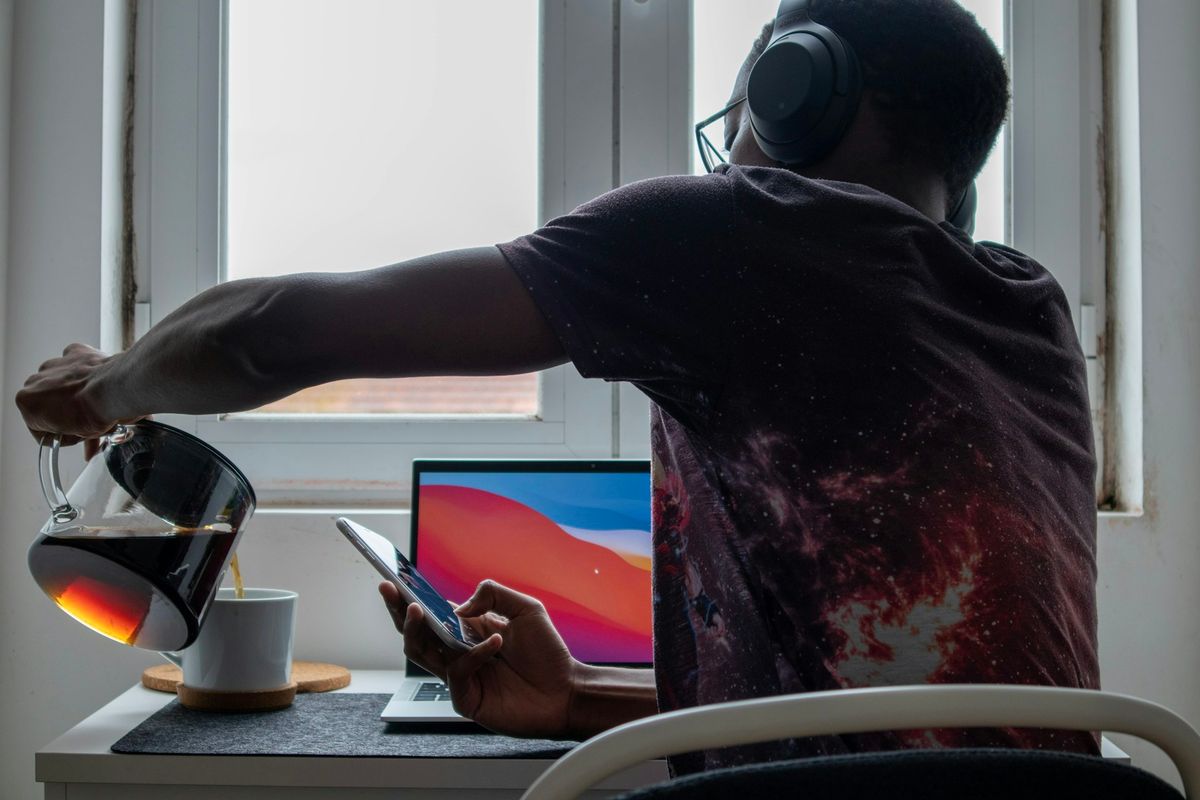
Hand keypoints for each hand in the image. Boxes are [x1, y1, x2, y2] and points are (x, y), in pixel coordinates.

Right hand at [16, 343, 129, 448]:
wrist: (113, 391)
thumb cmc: (93, 413)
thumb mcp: (77, 436)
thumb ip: (68, 433)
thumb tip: (77, 434)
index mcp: (26, 402)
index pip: (38, 425)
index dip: (57, 433)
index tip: (72, 435)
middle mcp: (35, 380)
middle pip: (48, 401)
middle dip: (64, 410)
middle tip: (85, 419)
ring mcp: (54, 364)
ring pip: (60, 381)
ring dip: (72, 389)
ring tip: (93, 401)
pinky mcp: (74, 353)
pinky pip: (75, 361)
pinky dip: (85, 369)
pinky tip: (95, 380)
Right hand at [379, 579, 580, 738]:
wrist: (566, 690)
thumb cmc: (547, 652)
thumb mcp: (526, 608)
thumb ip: (494, 594)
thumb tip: (459, 605)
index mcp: (468, 630)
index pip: (431, 614)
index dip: (409, 599)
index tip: (391, 581)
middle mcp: (458, 653)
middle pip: (416, 634)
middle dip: (399, 612)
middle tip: (391, 592)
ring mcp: (461, 677)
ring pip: (422, 654)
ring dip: (417, 630)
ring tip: (419, 609)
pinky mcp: (467, 699)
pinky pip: (457, 674)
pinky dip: (474, 655)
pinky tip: (496, 643)